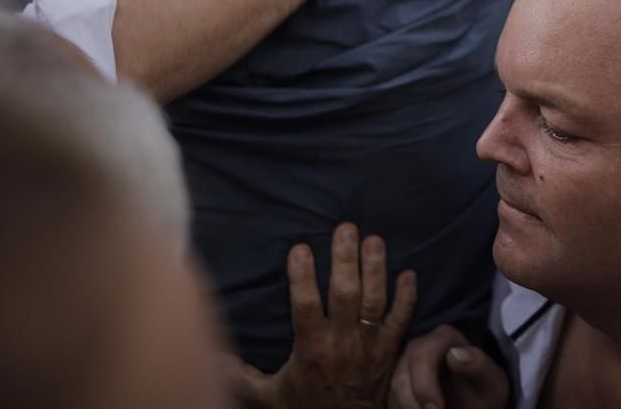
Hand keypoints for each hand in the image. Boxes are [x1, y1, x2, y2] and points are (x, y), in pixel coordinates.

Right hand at [233, 225, 417, 408]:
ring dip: (376, 270)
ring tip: (374, 240)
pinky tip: (410, 273)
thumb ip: (240, 374)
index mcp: (311, 348)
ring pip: (374, 302)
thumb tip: (211, 356)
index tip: (299, 247)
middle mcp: (341, 342)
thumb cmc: (305, 407)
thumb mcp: (268, 395)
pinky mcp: (389, 350)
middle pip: (345, 295)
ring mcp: (368, 344)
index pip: (305, 306)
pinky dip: (407, 298)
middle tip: (346, 228)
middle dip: (345, 260)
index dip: (302, 277)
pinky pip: (401, 321)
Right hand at [389, 325, 509, 408]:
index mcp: (443, 338)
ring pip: (393, 393)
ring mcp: (404, 366)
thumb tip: (454, 354)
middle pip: (401, 377)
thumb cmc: (485, 391)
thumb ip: (478, 366)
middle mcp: (418, 347)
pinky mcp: (398, 386)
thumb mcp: (492, 382)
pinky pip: (390, 402)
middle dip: (413, 405)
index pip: (422, 355)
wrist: (478, 405)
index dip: (425, 386)